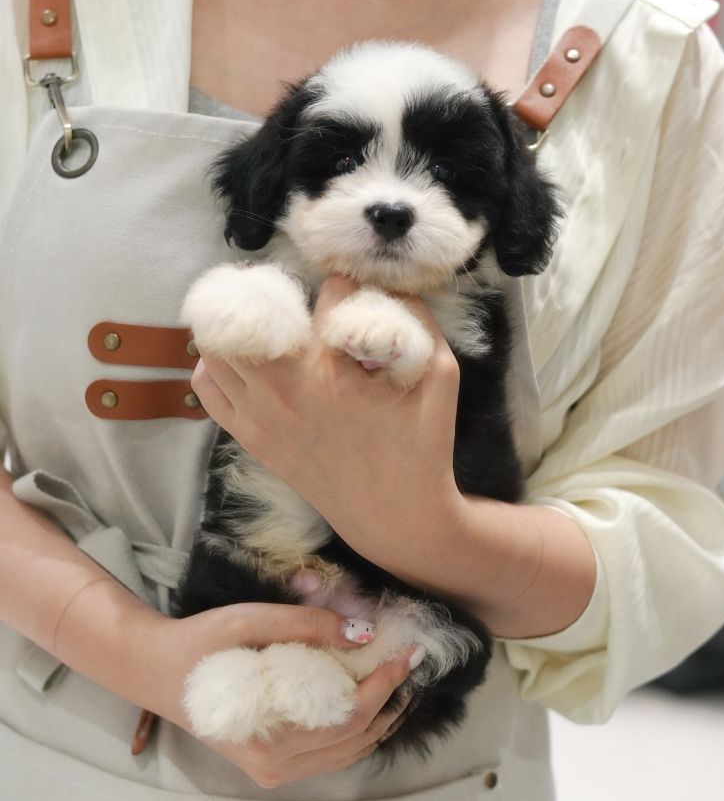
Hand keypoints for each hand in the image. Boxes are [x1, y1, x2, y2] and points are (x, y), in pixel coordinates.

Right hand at [146, 602, 413, 787]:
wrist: (156, 670)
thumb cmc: (201, 641)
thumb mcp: (250, 620)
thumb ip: (305, 625)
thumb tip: (363, 633)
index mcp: (271, 734)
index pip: (349, 715)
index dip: (385, 684)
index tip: (408, 652)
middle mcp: (275, 764)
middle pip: (355, 738)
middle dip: (391, 699)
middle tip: (411, 662)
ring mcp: (273, 770)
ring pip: (347, 752)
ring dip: (378, 717)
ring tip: (398, 679)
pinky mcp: (271, 765)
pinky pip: (329, 754)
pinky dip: (356, 729)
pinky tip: (367, 699)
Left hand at [191, 275, 463, 568]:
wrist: (394, 517)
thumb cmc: (421, 446)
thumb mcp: (440, 375)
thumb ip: (418, 318)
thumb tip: (389, 283)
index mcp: (332, 370)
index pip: (326, 293)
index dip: (346, 286)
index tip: (358, 299)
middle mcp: (284, 389)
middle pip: (249, 308)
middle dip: (275, 293)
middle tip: (300, 300)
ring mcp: (259, 414)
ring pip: (216, 342)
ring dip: (240, 321)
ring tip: (269, 321)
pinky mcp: (249, 436)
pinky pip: (207, 384)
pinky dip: (216, 361)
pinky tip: (246, 355)